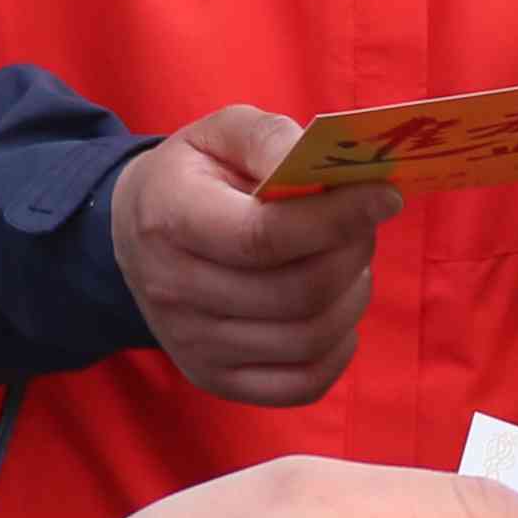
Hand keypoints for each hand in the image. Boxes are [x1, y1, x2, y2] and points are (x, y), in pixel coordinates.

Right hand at [113, 108, 393, 403]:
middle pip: (296, 292)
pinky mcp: (213, 378)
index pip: (264, 237)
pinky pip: (300, 384)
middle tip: (365, 226)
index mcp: (170, 218)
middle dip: (351, 254)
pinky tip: (335, 310)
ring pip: (307, 338)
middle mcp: (173, 290)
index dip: (335, 219)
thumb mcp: (222, 133)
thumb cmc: (194, 175)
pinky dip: (338, 350)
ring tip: (349, 263)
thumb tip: (327, 169)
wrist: (134, 231)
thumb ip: (271, 139)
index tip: (383, 196)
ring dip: (351, 296)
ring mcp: (192, 344)